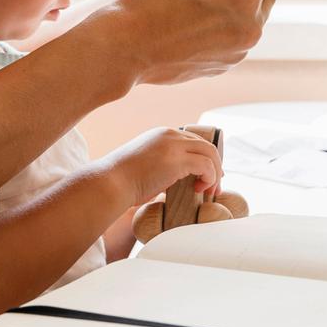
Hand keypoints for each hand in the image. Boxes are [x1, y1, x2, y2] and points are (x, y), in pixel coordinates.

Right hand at [94, 0, 283, 88]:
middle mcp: (248, 28)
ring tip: (208, 2)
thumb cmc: (151, 4)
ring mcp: (237, 52)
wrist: (125, 45)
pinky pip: (235, 42)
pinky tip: (199, 24)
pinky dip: (226, 31)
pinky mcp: (223, 67)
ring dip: (240, 11)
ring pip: (251, 24)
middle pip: (266, 2)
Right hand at [102, 126, 223, 210]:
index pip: (193, 141)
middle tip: (213, 187)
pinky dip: (210, 178)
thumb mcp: (146, 165)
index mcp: (161, 134)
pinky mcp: (177, 159)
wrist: (111, 183)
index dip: (204, 158)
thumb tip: (178, 181)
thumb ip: (164, 166)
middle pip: (205, 144)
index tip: (206, 177)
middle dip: (215, 166)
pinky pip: (207, 165)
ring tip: (209, 191)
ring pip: (210, 153)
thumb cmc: (123, 180)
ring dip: (215, 174)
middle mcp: (169, 134)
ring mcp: (174, 145)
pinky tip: (199, 190)